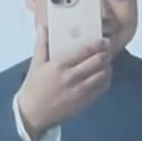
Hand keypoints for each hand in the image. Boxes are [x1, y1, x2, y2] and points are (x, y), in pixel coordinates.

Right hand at [16, 24, 111, 140]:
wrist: (32, 114)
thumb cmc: (33, 87)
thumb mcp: (36, 64)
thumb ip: (41, 44)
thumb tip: (42, 26)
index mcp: (59, 66)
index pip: (85, 51)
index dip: (98, 44)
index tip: (104, 40)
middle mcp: (72, 77)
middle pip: (98, 62)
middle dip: (106, 53)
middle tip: (109, 48)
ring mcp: (80, 91)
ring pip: (103, 75)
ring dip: (107, 66)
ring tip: (107, 61)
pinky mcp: (84, 102)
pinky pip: (101, 89)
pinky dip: (106, 80)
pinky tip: (103, 75)